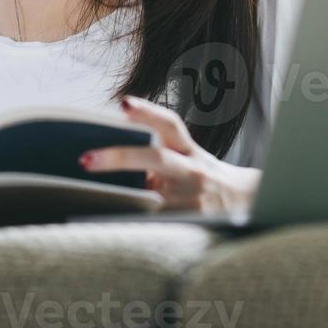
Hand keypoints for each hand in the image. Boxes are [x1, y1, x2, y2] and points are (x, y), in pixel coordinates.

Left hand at [80, 96, 261, 212]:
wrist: (241, 203)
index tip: (124, 104)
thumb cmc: (200, 177)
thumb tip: (104, 154)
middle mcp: (192, 171)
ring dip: (118, 198)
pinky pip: (153, 222)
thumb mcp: (185, 158)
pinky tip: (107, 221)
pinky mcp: (187, 224)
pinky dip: (130, 219)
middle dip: (119, 157)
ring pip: (150, 197)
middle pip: (155, 158)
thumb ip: (154, 154)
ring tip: (85, 198)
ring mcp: (190, 199)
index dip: (147, 112)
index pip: (169, 125)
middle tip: (85, 159)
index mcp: (188, 150)